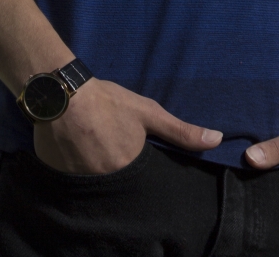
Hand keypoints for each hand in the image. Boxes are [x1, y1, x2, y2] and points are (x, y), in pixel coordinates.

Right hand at [33, 77, 221, 174]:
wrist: (62, 95)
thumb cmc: (108, 102)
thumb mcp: (148, 112)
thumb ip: (181, 131)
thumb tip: (216, 140)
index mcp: (129, 167)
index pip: (142, 181)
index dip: (138, 167)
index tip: (131, 151)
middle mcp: (106, 181)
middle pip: (119, 183)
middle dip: (117, 169)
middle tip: (111, 148)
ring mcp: (82, 182)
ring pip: (97, 184)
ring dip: (98, 171)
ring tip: (95, 150)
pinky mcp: (61, 179)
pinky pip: (75, 183)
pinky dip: (79, 172)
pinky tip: (78, 153)